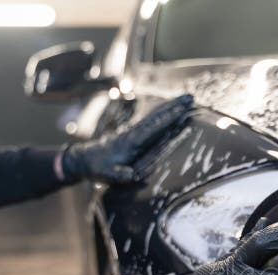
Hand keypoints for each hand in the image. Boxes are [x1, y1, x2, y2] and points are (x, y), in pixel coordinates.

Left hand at [61, 94, 192, 183]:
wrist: (86, 159)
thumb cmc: (100, 168)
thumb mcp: (109, 175)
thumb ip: (120, 174)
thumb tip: (131, 175)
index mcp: (132, 141)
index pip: (153, 127)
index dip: (168, 118)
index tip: (182, 109)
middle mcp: (135, 132)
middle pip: (158, 115)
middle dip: (174, 106)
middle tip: (191, 97)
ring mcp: (135, 131)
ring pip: (156, 115)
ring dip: (172, 106)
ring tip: (186, 99)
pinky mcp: (136, 133)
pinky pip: (153, 120)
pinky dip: (164, 113)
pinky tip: (172, 109)